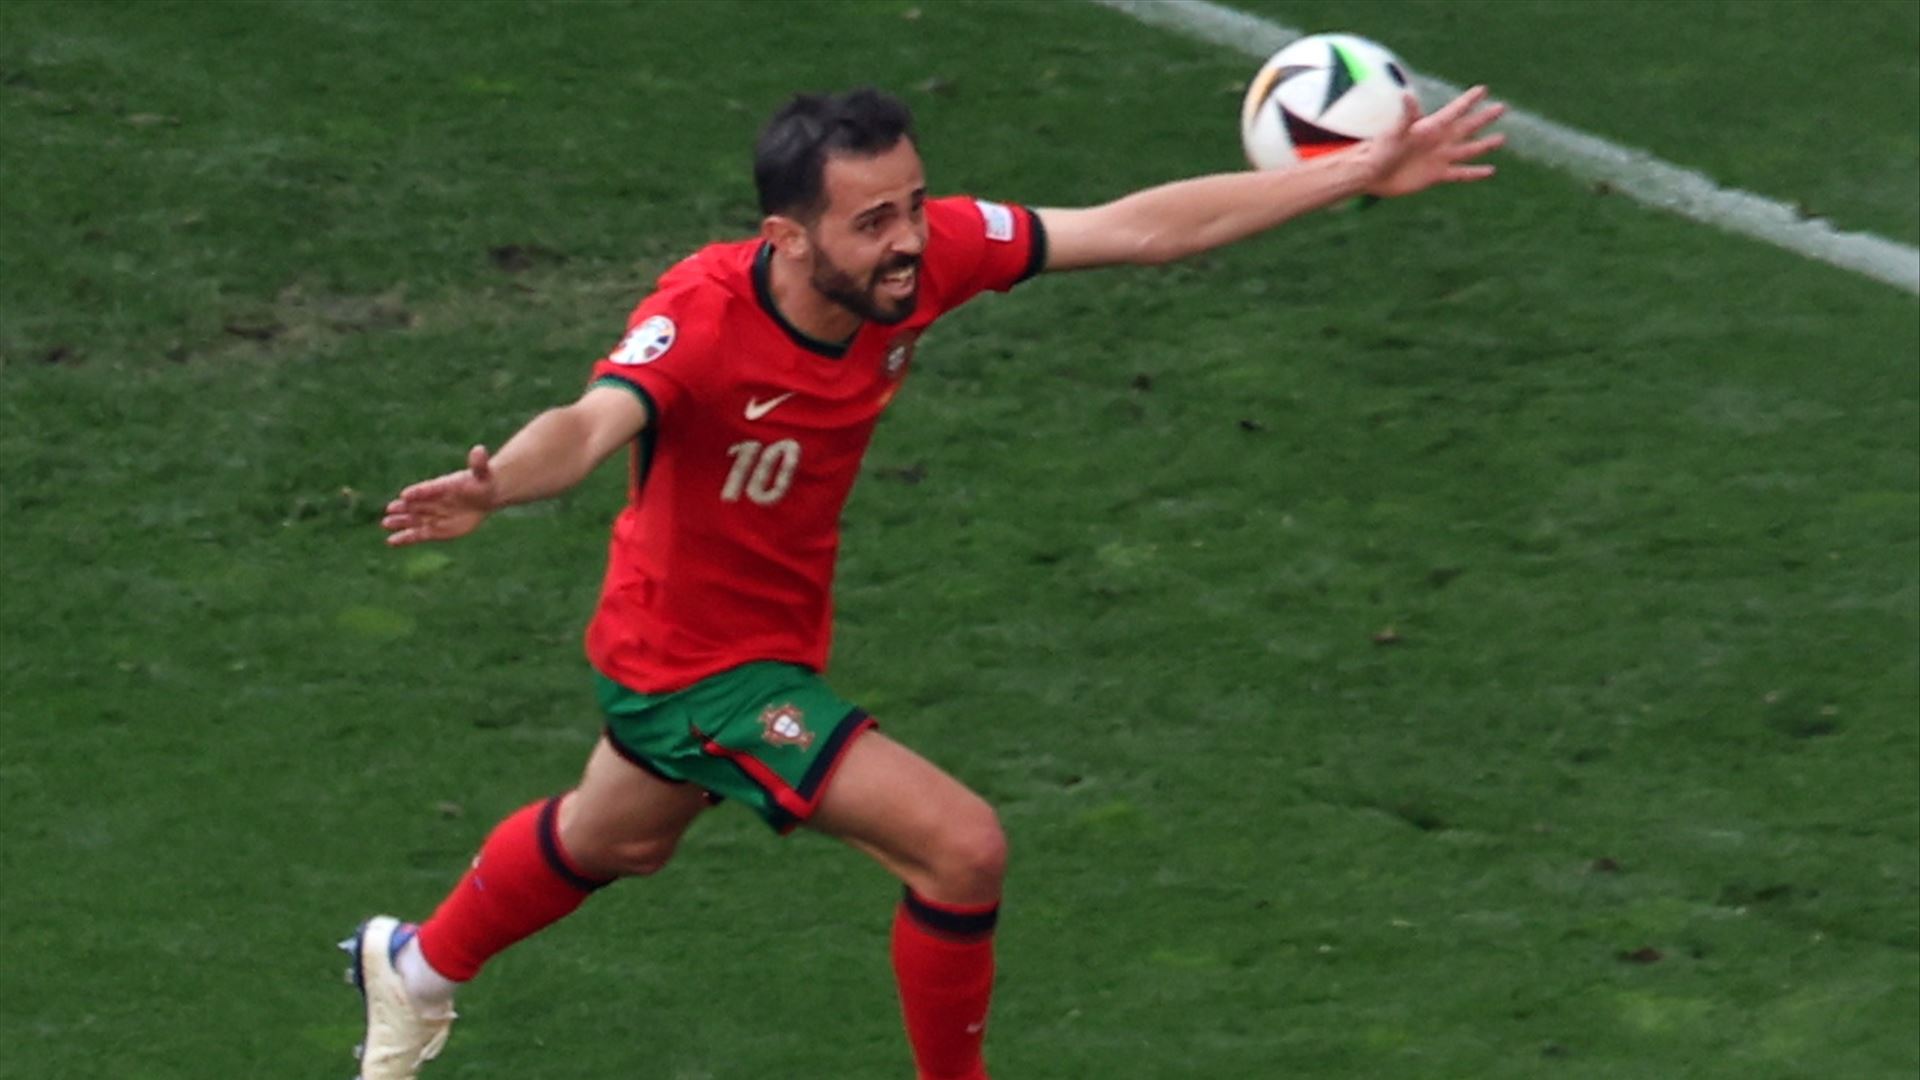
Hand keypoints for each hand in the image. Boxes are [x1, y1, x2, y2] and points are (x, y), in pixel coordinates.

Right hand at [382, 445, 498, 545]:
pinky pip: (418, 534)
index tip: (406, 495)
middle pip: (417, 505)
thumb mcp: (482, 473)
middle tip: (390, 508)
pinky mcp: (435, 530)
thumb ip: (478, 464)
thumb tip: (479, 450)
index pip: (429, 489)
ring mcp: (433, 515)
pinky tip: (391, 541)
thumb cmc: (481, 482)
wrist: (484, 496)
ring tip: (385, 523)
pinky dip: (405, 538)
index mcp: (442, 486)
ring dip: (401, 522)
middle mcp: (433, 501)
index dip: (419, 492)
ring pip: (414, 520)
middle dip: (404, 508)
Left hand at [1362, 86, 1506, 198]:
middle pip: (1467, 127)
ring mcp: (1440, 158)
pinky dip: (1475, 173)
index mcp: (1431, 127)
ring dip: (1485, 145)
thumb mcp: (1395, 131)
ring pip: (1469, 149)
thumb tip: (1407, 94)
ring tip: (1502, 138)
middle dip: (1484, 118)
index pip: (1454, 110)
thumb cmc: (1382, 149)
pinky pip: (1461, 173)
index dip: (1468, 101)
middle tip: (1502, 107)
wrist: (1373, 173)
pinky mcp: (1437, 175)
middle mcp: (1439, 141)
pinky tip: (1490, 171)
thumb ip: (1406, 114)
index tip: (1483, 89)